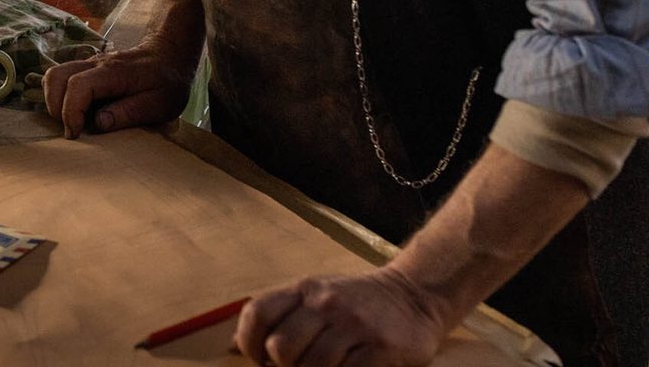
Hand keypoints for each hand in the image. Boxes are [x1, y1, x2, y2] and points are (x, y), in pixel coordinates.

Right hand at [42, 33, 195, 137]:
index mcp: (114, 72)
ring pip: (54, 74)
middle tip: (72, 130)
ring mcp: (89, 63)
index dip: (70, 112)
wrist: (170, 54)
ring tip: (71, 121)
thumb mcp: (160, 104)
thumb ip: (129, 112)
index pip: (77, 86)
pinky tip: (75, 111)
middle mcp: (95, 63)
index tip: (76, 134)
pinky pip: (62, 76)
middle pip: (56, 76)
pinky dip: (59, 94)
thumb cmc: (168, 81)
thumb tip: (99, 123)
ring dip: (54, 100)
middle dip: (56, 107)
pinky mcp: (87, 68)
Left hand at [233, 269, 451, 366]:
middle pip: (281, 348)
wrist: (414, 296)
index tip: (261, 361)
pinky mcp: (381, 348)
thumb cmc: (356, 302)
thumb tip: (234, 347)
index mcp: (304, 289)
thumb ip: (280, 316)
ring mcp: (354, 325)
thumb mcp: (316, 296)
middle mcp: (326, 303)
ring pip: (313, 366)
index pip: (258, 313)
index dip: (249, 344)